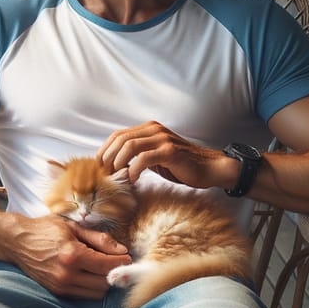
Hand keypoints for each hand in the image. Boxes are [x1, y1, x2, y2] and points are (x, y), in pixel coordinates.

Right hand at [7, 214, 130, 298]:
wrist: (18, 242)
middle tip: (116, 261)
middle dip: (113, 273)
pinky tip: (89, 273)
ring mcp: (61, 286)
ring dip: (103, 281)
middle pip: (104, 283)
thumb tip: (122, 250)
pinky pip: (83, 295)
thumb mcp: (74, 227)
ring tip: (102, 267)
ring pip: (96, 293)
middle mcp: (67, 274)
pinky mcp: (57, 292)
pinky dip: (91, 286)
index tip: (127, 257)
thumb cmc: (45, 229)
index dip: (121, 262)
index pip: (107, 266)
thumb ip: (100, 239)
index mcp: (73, 255)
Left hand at [97, 121, 237, 189]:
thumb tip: (113, 165)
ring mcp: (162, 139)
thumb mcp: (155, 156)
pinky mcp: (170, 151)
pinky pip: (144, 158)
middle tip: (105, 175)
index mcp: (148, 128)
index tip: (99, 168)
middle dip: (108, 158)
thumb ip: (138, 155)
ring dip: (119, 163)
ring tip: (118, 177)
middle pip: (120, 139)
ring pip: (129, 146)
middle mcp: (154, 129)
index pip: (117, 135)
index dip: (104, 151)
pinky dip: (134, 169)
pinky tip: (133, 179)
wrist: (209, 168)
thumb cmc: (180, 165)